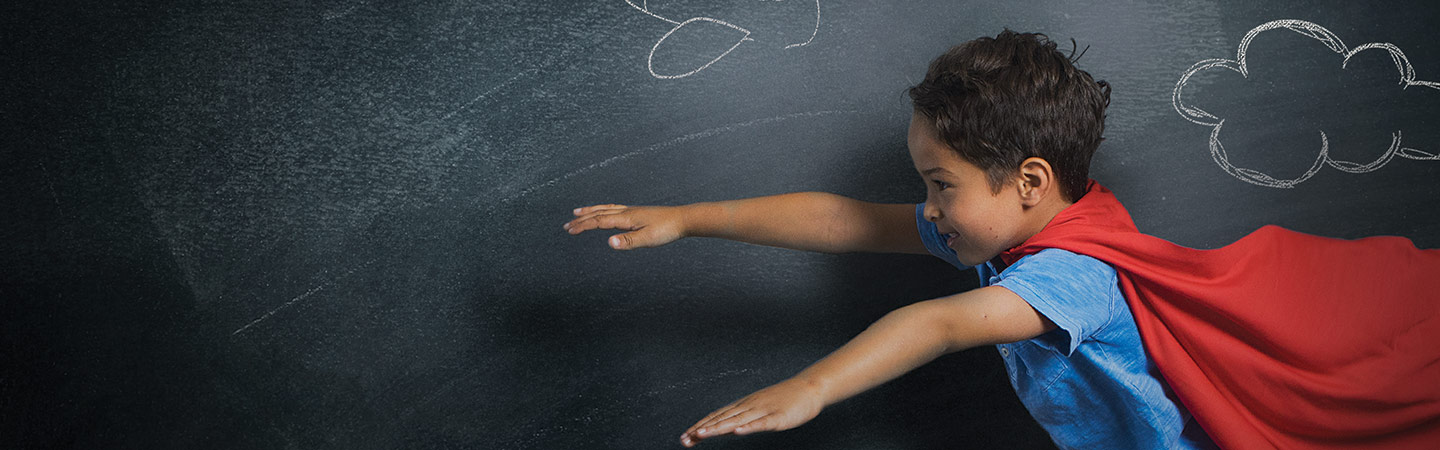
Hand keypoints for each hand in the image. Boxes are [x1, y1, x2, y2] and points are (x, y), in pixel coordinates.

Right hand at [563, 204, 685, 249]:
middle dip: (581, 219)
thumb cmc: (667, 229)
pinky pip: (614, 209)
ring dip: (590, 211)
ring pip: (605, 209)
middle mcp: (626, 212)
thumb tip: (609, 243)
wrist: (683, 219)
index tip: (569, 230)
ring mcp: (632, 211)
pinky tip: (605, 213)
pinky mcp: (637, 213)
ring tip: (578, 212)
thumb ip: (628, 241)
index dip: (583, 225)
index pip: (599, 221)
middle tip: (566, 224)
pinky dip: (603, 210)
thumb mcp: (647, 238)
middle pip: (599, 213)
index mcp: (626, 218)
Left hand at [679, 378, 825, 446]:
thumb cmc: (783, 400)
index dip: (700, 426)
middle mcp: (749, 406)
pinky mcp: (778, 417)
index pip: (717, 417)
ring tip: (703, 434)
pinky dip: (749, 427)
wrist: (808, 388)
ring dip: (719, 428)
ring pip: (737, 420)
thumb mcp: (758, 409)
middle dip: (703, 429)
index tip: (685, 437)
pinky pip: (762, 423)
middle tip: (685, 439)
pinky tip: (738, 432)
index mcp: (743, 406)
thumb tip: (725, 428)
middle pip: (722, 419)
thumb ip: (741, 418)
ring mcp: (763, 411)